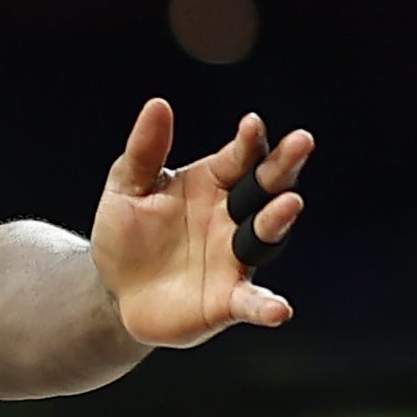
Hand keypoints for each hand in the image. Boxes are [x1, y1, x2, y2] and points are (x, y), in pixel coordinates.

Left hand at [91, 101, 312, 346]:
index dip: (248, 141)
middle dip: (283, 167)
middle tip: (302, 142)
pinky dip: (267, 306)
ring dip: (278, 220)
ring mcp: (235, 258)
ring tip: (289, 204)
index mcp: (214, 184)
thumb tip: (157, 104)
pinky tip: (279, 311)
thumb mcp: (127, 189)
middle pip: (265, 189)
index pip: (239, 157)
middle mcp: (234, 218)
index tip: (251, 124)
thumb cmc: (127, 234)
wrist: (113, 290)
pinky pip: (252, 303)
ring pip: (264, 237)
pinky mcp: (228, 300)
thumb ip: (144, 152)